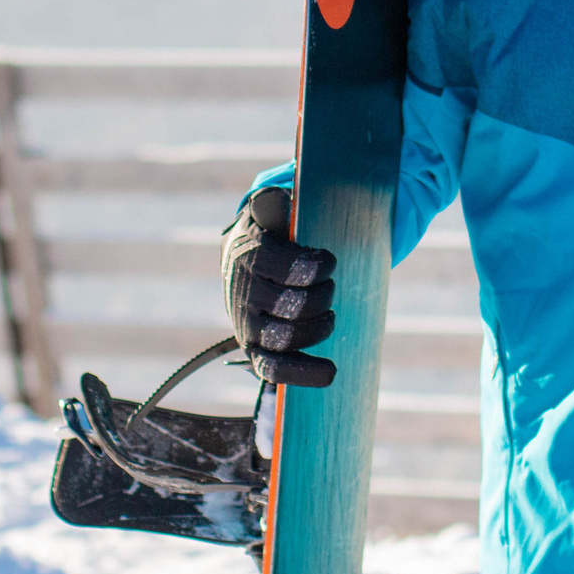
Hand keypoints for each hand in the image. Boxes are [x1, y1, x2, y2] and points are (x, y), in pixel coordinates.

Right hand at [220, 186, 338, 385]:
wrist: (245, 262)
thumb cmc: (271, 233)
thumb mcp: (270, 211)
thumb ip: (273, 204)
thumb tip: (273, 200)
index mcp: (246, 255)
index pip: (276, 265)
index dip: (309, 267)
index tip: (329, 261)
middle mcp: (242, 294)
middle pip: (287, 305)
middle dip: (319, 296)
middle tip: (330, 285)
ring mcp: (247, 326)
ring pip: (283, 338)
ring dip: (316, 328)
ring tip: (330, 315)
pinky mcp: (255, 349)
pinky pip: (273, 368)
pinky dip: (302, 373)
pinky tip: (330, 371)